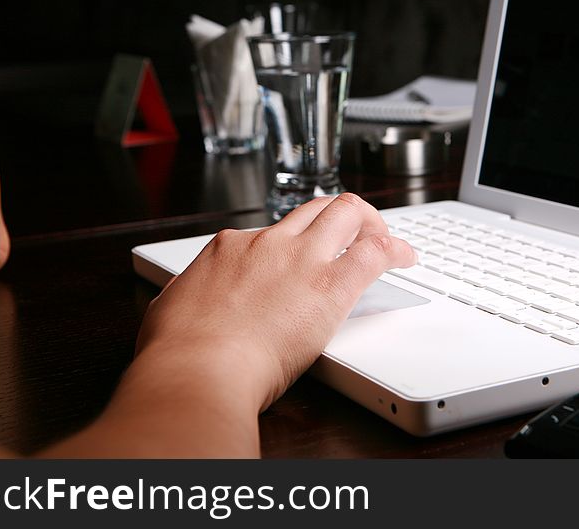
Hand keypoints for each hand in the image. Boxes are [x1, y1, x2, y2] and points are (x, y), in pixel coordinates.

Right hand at [136, 193, 416, 410]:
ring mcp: (301, 258)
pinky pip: (374, 252)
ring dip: (371, 222)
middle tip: (358, 231)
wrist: (198, 369)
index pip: (272, 232)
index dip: (295, 243)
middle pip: (315, 208)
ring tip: (386, 240)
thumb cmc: (179, 351)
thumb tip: (187, 298)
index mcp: (230, 248)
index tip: (305, 258)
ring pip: (345, 213)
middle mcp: (268, 243)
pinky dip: (396, 248)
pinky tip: (405, 258)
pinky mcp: (331, 285)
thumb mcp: (172, 307)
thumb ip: (189, 295)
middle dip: (342, 214)